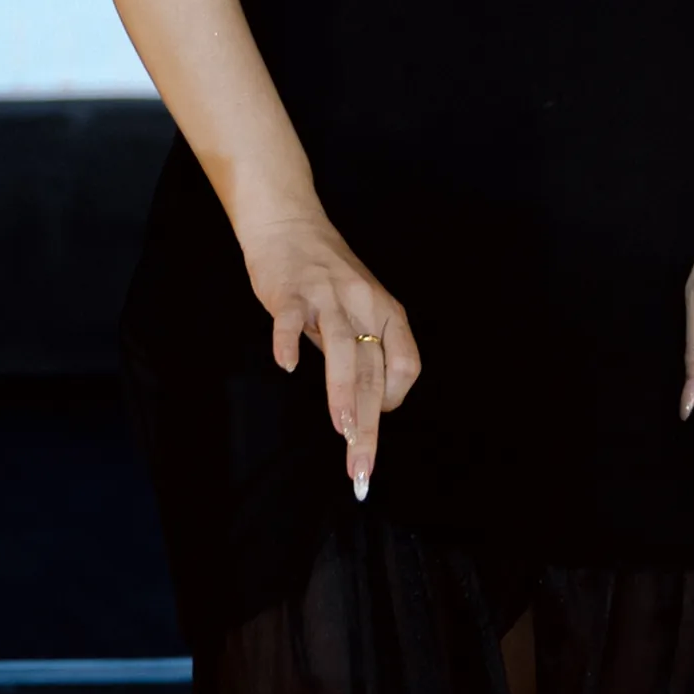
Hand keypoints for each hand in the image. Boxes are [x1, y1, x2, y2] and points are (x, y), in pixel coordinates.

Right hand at [243, 214, 420, 498]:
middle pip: (373, 371)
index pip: (405, 364)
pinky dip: (288, 342)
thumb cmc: (326, 275)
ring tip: (343, 432)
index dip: (393, 398)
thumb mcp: (359, 310)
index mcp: (385, 311)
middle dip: (368, 425)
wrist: (289, 224)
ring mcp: (326, 296)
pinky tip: (287, 367)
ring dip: (344, 394)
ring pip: (343, 349)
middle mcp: (363, 304)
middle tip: (361, 469)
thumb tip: (367, 406)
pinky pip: (291, 319)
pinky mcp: (290, 290)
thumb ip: (363, 350)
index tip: (370, 422)